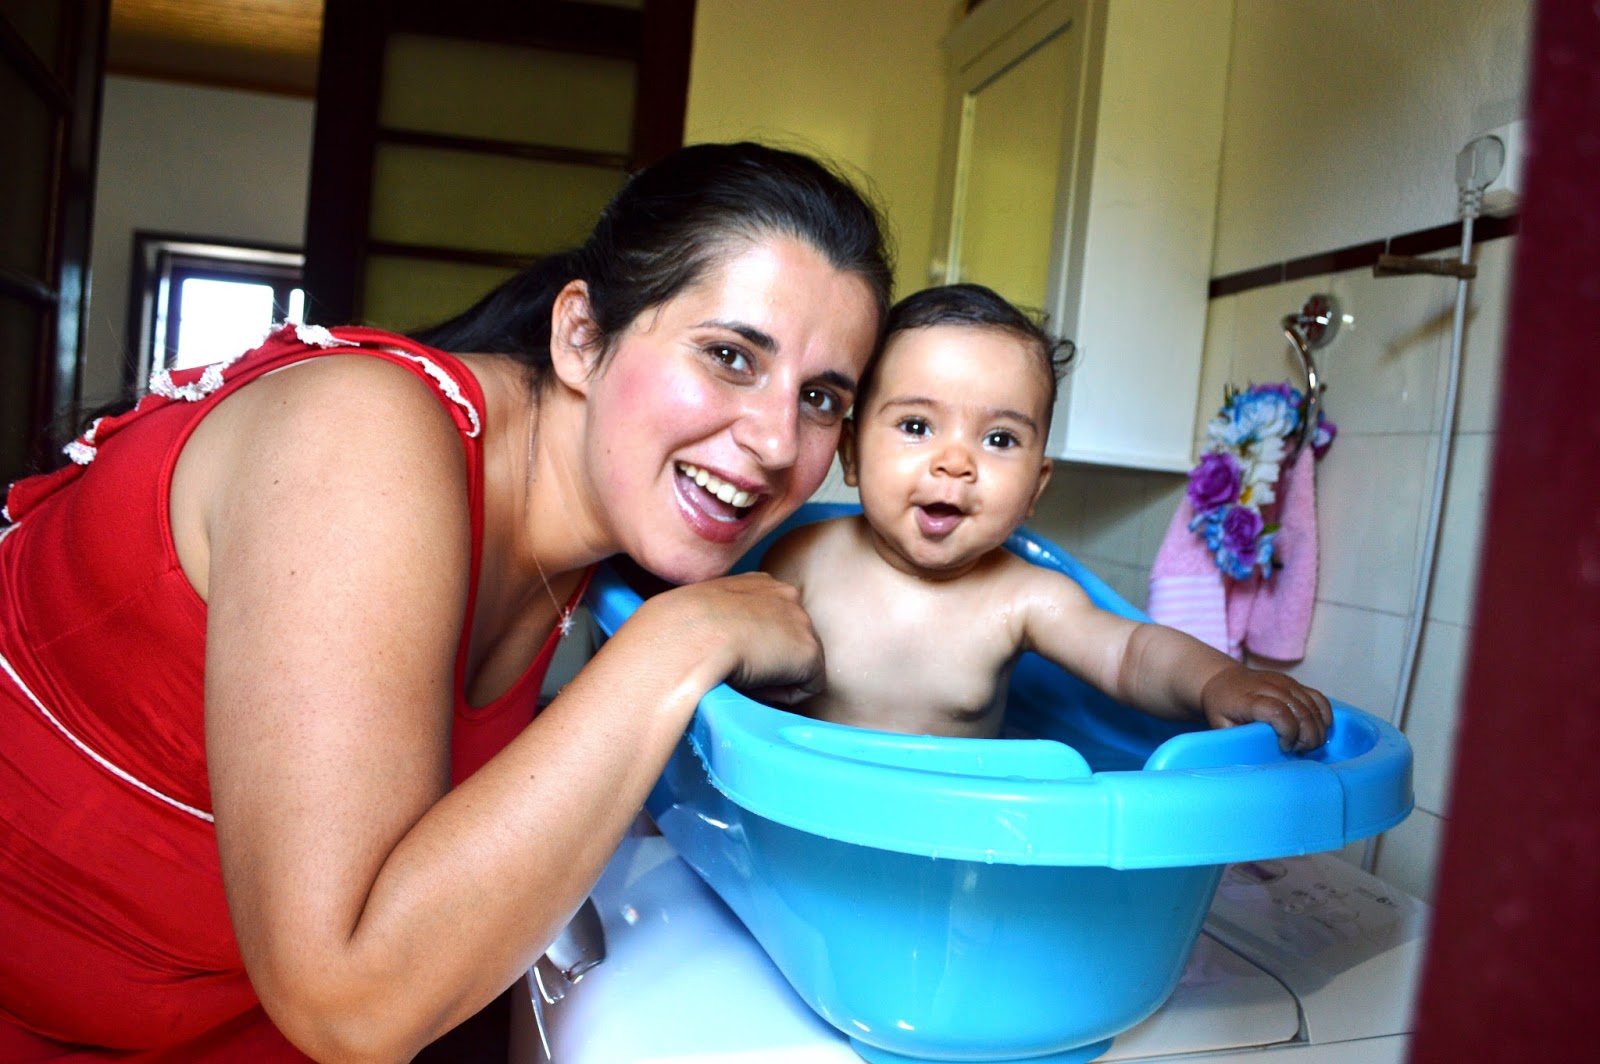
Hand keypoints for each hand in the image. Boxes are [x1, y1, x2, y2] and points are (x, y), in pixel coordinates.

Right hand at [641, 572, 825, 706]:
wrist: (691, 635)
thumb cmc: (680, 629)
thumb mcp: (701, 612)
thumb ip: (722, 621)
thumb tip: (717, 645)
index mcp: (761, 583)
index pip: (770, 619)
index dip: (753, 644)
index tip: (728, 655)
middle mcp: (788, 595)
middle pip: (787, 642)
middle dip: (768, 660)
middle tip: (734, 670)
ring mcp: (803, 623)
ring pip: (796, 666)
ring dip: (772, 677)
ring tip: (739, 675)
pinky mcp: (811, 654)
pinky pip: (804, 688)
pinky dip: (780, 695)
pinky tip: (753, 684)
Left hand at [1199, 665, 1332, 752]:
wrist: (1222, 680)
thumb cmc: (1221, 707)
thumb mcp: (1220, 725)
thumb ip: (1238, 739)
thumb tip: (1256, 757)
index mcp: (1249, 699)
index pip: (1279, 713)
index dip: (1288, 733)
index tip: (1284, 748)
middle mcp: (1270, 687)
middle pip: (1302, 712)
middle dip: (1307, 737)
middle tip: (1299, 751)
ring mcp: (1285, 683)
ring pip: (1313, 706)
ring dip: (1317, 730)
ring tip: (1306, 745)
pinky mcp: (1295, 683)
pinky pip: (1318, 698)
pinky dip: (1324, 715)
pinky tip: (1319, 730)